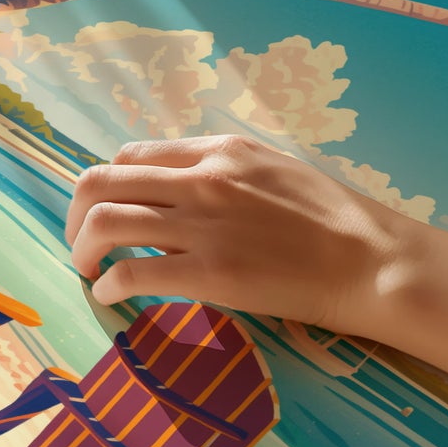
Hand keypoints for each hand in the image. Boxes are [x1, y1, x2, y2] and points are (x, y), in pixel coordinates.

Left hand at [65, 135, 417, 332]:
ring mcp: (203, 225)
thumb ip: (223, 174)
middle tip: (82, 244)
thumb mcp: (273, 171)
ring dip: (82, 249)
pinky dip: (109, 285)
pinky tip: (112, 297)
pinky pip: (132, 271)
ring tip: (88, 271)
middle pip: (102, 182)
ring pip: (104, 221)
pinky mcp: (210, 272)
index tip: (106, 212)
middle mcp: (202, 178)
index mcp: (218, 150)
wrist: (371, 260)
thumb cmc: (333, 220)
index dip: (107, 185)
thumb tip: (179, 195)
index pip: (132, 155)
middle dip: (76, 215)